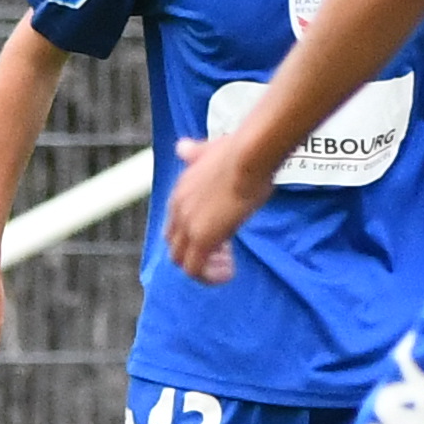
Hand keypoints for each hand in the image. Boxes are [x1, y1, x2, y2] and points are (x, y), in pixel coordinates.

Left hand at [161, 138, 258, 283]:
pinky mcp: (203, 238)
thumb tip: (182, 147)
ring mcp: (188, 225)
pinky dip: (209, 276)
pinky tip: (229, 272)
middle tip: (225, 251)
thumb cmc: (239, 151)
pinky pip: (195, 271)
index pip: (175, 224)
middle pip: (174, 245)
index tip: (220, 234)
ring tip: (227, 265)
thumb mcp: (210, 150)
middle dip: (197, 253)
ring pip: (181, 261)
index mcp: (180, 191)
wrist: (249, 156)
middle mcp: (178, 209)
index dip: (194, 234)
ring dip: (204, 266)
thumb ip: (195, 152)